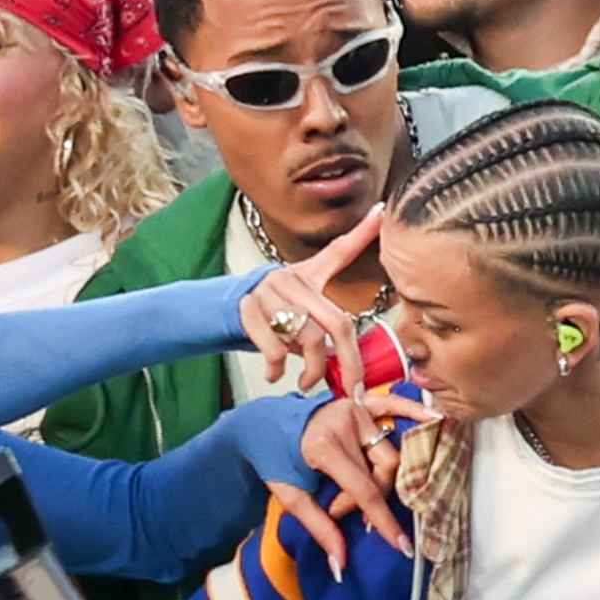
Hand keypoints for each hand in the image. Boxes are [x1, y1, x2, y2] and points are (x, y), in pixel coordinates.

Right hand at [239, 203, 384, 396]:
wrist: (214, 313)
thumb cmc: (266, 318)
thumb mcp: (298, 314)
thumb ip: (323, 328)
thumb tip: (350, 364)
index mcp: (307, 276)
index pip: (339, 251)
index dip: (362, 232)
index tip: (384, 212)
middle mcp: (290, 278)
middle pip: (337, 321)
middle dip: (350, 362)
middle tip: (353, 387)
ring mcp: (269, 291)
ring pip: (309, 338)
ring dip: (312, 370)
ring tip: (307, 382)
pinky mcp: (247, 308)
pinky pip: (276, 347)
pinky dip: (279, 368)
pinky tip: (276, 374)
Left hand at [267, 390, 416, 568]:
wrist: (260, 423)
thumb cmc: (273, 459)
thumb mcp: (290, 496)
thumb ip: (319, 528)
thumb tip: (341, 565)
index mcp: (324, 445)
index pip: (364, 490)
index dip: (382, 519)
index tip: (401, 544)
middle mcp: (344, 422)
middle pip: (383, 472)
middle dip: (368, 499)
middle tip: (342, 509)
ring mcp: (355, 410)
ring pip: (389, 453)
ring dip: (380, 477)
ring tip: (357, 488)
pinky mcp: (359, 403)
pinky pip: (393, 406)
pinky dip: (413, 410)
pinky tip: (435, 417)